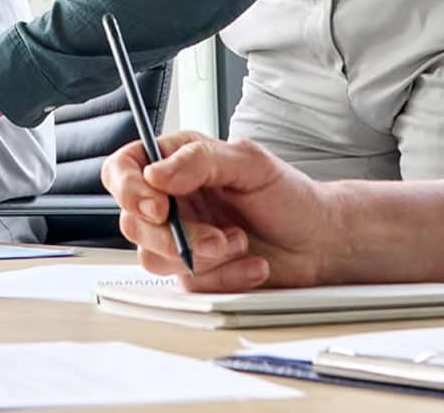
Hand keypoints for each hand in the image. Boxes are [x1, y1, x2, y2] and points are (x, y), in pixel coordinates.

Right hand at [101, 131, 337, 290]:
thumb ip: (200, 160)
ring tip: (239, 243)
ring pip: (154, 256)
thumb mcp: (249, 162)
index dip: (128, 188)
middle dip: (174, 235)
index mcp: (176, 161)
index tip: (157, 206)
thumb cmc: (287, 195)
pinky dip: (223, 276)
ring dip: (202, 256)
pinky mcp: (195, 270)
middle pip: (132, 220)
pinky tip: (250, 263)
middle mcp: (171, 199)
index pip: (124, 168)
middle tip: (216, 237)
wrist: (319, 242)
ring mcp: (179, 236)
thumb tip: (155, 173)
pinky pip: (187, 282)